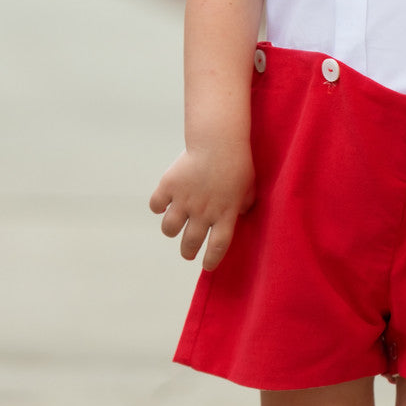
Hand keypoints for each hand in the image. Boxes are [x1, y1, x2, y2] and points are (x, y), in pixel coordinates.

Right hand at [149, 144, 255, 270]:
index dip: (211, 259)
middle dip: (188, 251)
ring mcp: (184, 200)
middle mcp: (203, 212)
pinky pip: (156, 205)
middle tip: (188, 251)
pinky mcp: (169, 186)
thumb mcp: (249, 187)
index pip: (217, 247)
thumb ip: (243, 204)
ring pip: (169, 228)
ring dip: (172, 229)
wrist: (218, 140)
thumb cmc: (238, 163)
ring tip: (176, 224)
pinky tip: (165, 201)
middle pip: (190, 243)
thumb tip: (239, 215)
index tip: (207, 265)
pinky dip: (158, 205)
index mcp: (226, 214)